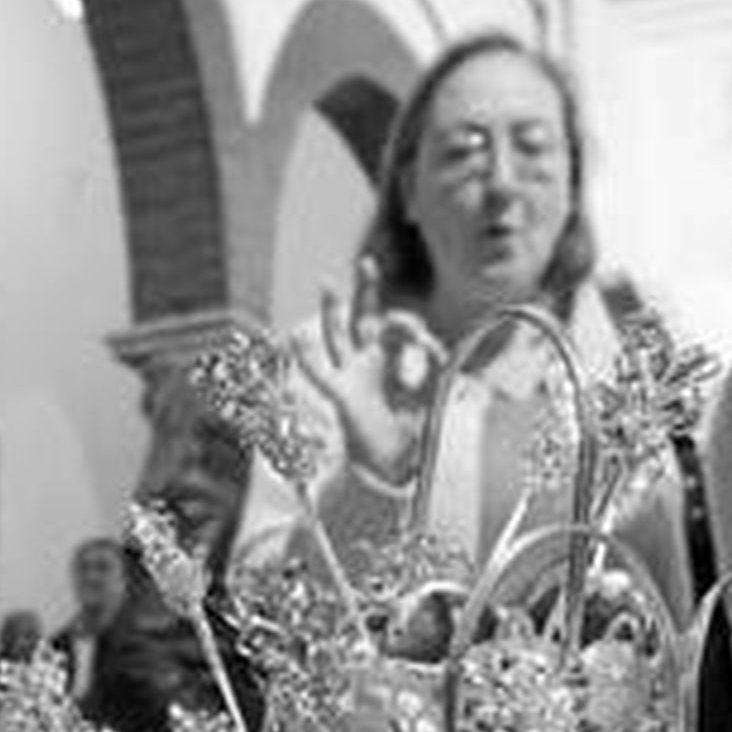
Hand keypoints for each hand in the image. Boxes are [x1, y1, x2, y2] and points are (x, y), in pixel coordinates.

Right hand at [293, 257, 442, 486]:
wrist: (394, 468)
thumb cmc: (412, 431)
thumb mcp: (432, 398)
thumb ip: (435, 372)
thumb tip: (437, 349)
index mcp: (393, 359)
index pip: (398, 329)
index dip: (410, 328)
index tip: (426, 344)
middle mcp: (370, 362)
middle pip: (366, 317)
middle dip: (366, 290)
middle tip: (367, 263)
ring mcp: (352, 376)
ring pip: (339, 336)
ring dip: (333, 311)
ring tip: (327, 284)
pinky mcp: (341, 396)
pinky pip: (320, 373)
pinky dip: (307, 357)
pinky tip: (295, 337)